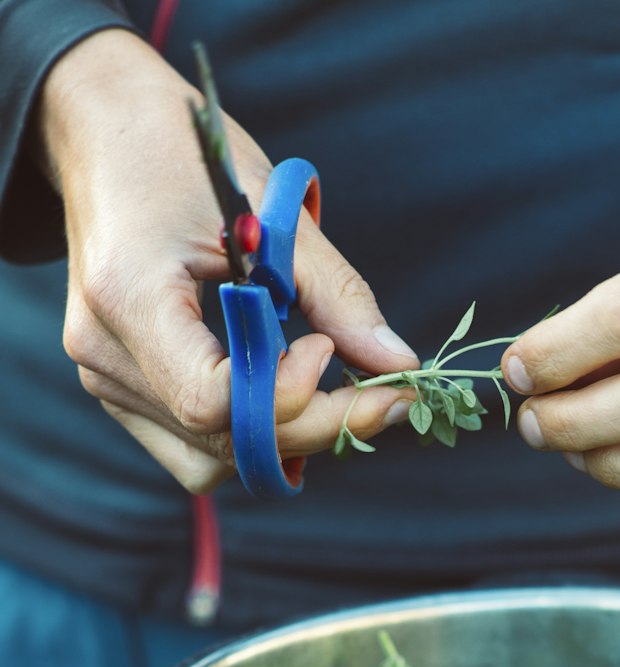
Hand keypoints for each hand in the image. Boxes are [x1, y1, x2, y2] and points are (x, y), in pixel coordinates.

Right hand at [38, 29, 417, 492]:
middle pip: (221, 441)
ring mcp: (104, 379)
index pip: (214, 402)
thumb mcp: (272, 211)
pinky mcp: (117, 390)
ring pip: (210, 460)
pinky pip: (193, 448)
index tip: (327, 347)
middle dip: (314, 426)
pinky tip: (281, 386)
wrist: (104, 135)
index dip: (289, 393)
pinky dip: (249, 433)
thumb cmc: (186, 156)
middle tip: (378, 392)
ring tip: (322, 381)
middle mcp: (104, 353)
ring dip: (285, 437)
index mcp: (129, 298)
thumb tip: (398, 365)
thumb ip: (338, 297)